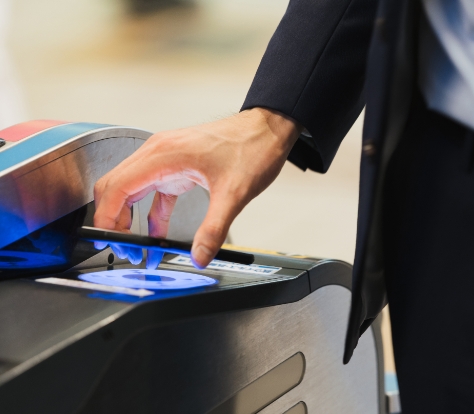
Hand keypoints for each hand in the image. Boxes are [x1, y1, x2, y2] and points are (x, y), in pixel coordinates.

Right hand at [93, 108, 300, 268]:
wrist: (268, 128)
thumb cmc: (251, 148)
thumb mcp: (234, 194)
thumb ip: (213, 229)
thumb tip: (199, 256)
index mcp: (162, 155)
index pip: (116, 188)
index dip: (107, 218)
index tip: (110, 243)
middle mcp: (157, 153)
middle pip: (115, 188)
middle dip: (113, 222)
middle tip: (124, 251)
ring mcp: (164, 158)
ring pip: (129, 190)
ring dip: (128, 218)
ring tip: (137, 248)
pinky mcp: (175, 166)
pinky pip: (152, 192)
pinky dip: (149, 214)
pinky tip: (157, 235)